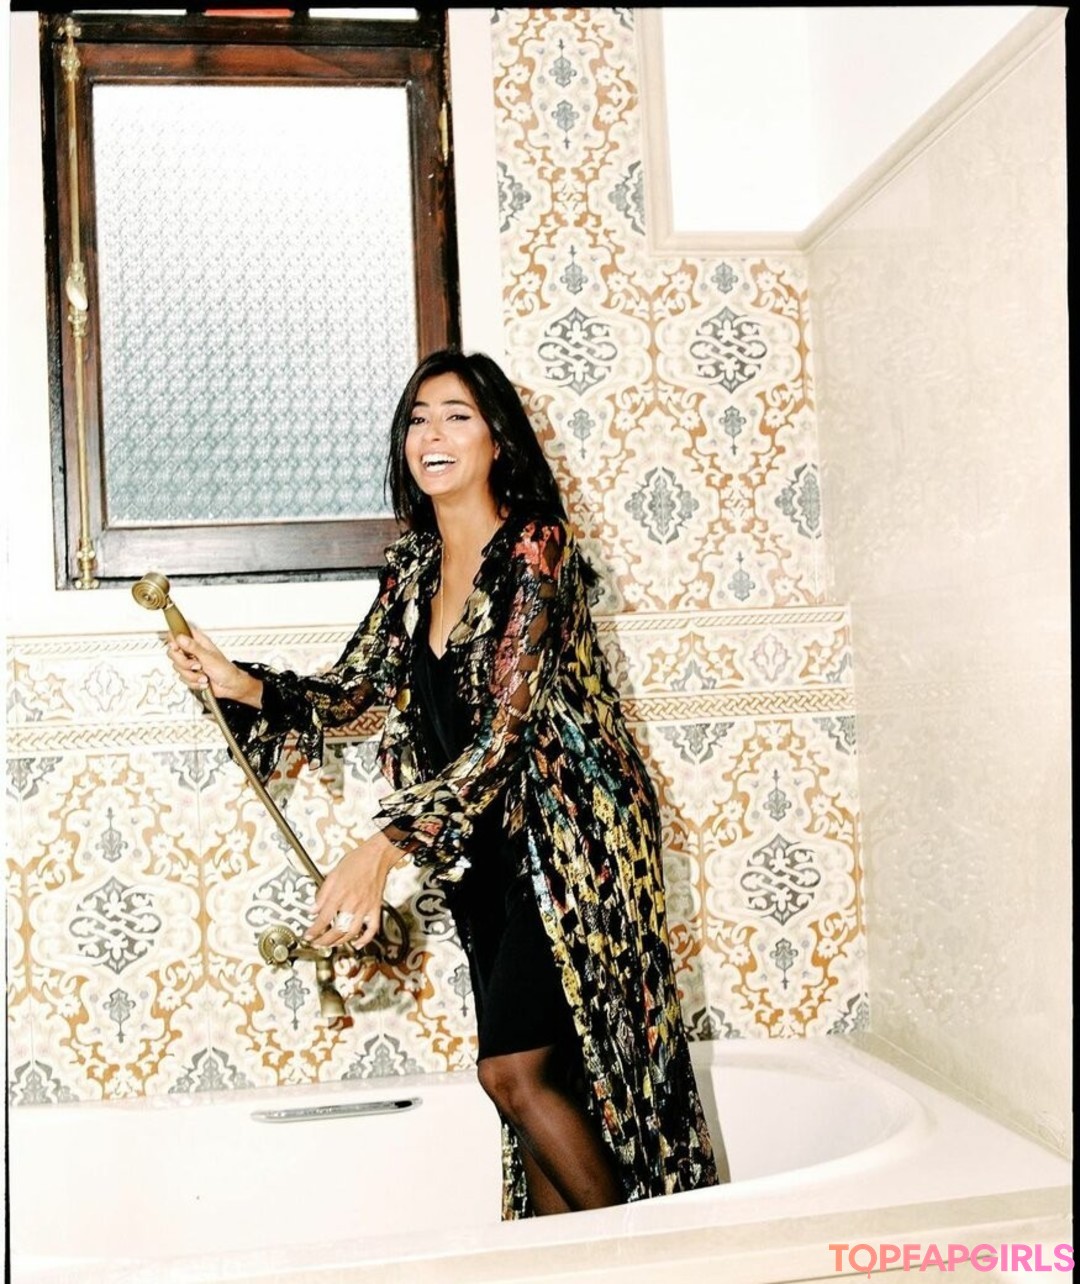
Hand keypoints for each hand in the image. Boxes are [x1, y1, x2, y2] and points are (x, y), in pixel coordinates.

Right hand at [166, 626, 261, 706]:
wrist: (231, 686)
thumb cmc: (226, 670)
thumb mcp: (209, 657)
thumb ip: (193, 647)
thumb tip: (181, 637)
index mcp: (198, 642)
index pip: (179, 634)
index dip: (174, 639)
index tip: (177, 647)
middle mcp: (192, 651)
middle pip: (173, 653)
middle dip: (184, 663)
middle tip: (197, 665)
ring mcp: (190, 663)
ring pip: (177, 668)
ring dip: (192, 675)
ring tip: (203, 675)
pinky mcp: (190, 674)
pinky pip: (183, 679)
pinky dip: (194, 682)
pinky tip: (203, 680)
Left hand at [306, 832, 404, 951]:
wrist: (377, 855)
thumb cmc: (357, 860)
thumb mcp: (333, 874)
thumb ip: (322, 894)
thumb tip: (312, 908)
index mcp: (339, 894)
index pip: (323, 918)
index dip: (314, 930)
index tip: (308, 935)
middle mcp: (352, 903)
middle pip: (337, 929)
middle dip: (325, 941)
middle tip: (317, 943)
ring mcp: (365, 907)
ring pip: (352, 932)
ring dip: (340, 942)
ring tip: (332, 944)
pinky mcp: (375, 908)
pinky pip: (372, 928)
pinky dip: (365, 939)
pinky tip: (358, 943)